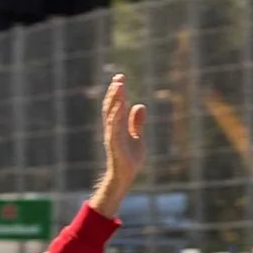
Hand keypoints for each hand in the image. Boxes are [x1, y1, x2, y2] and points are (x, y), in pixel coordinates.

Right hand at [90, 74, 144, 216]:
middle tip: (119, 77)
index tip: (121, 77)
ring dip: (114, 99)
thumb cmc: (131, 157)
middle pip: (111, 105)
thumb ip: (137, 121)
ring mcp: (112, 134)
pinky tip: (120, 105)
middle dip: (115, 91)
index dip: (118, 91)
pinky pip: (114, 127)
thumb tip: (140, 105)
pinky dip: (116, 115)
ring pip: (111, 113)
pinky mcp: (115, 143)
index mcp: (117, 125)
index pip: (116, 104)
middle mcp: (112, 127)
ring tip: (119, 86)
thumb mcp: (138, 136)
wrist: (127, 175)